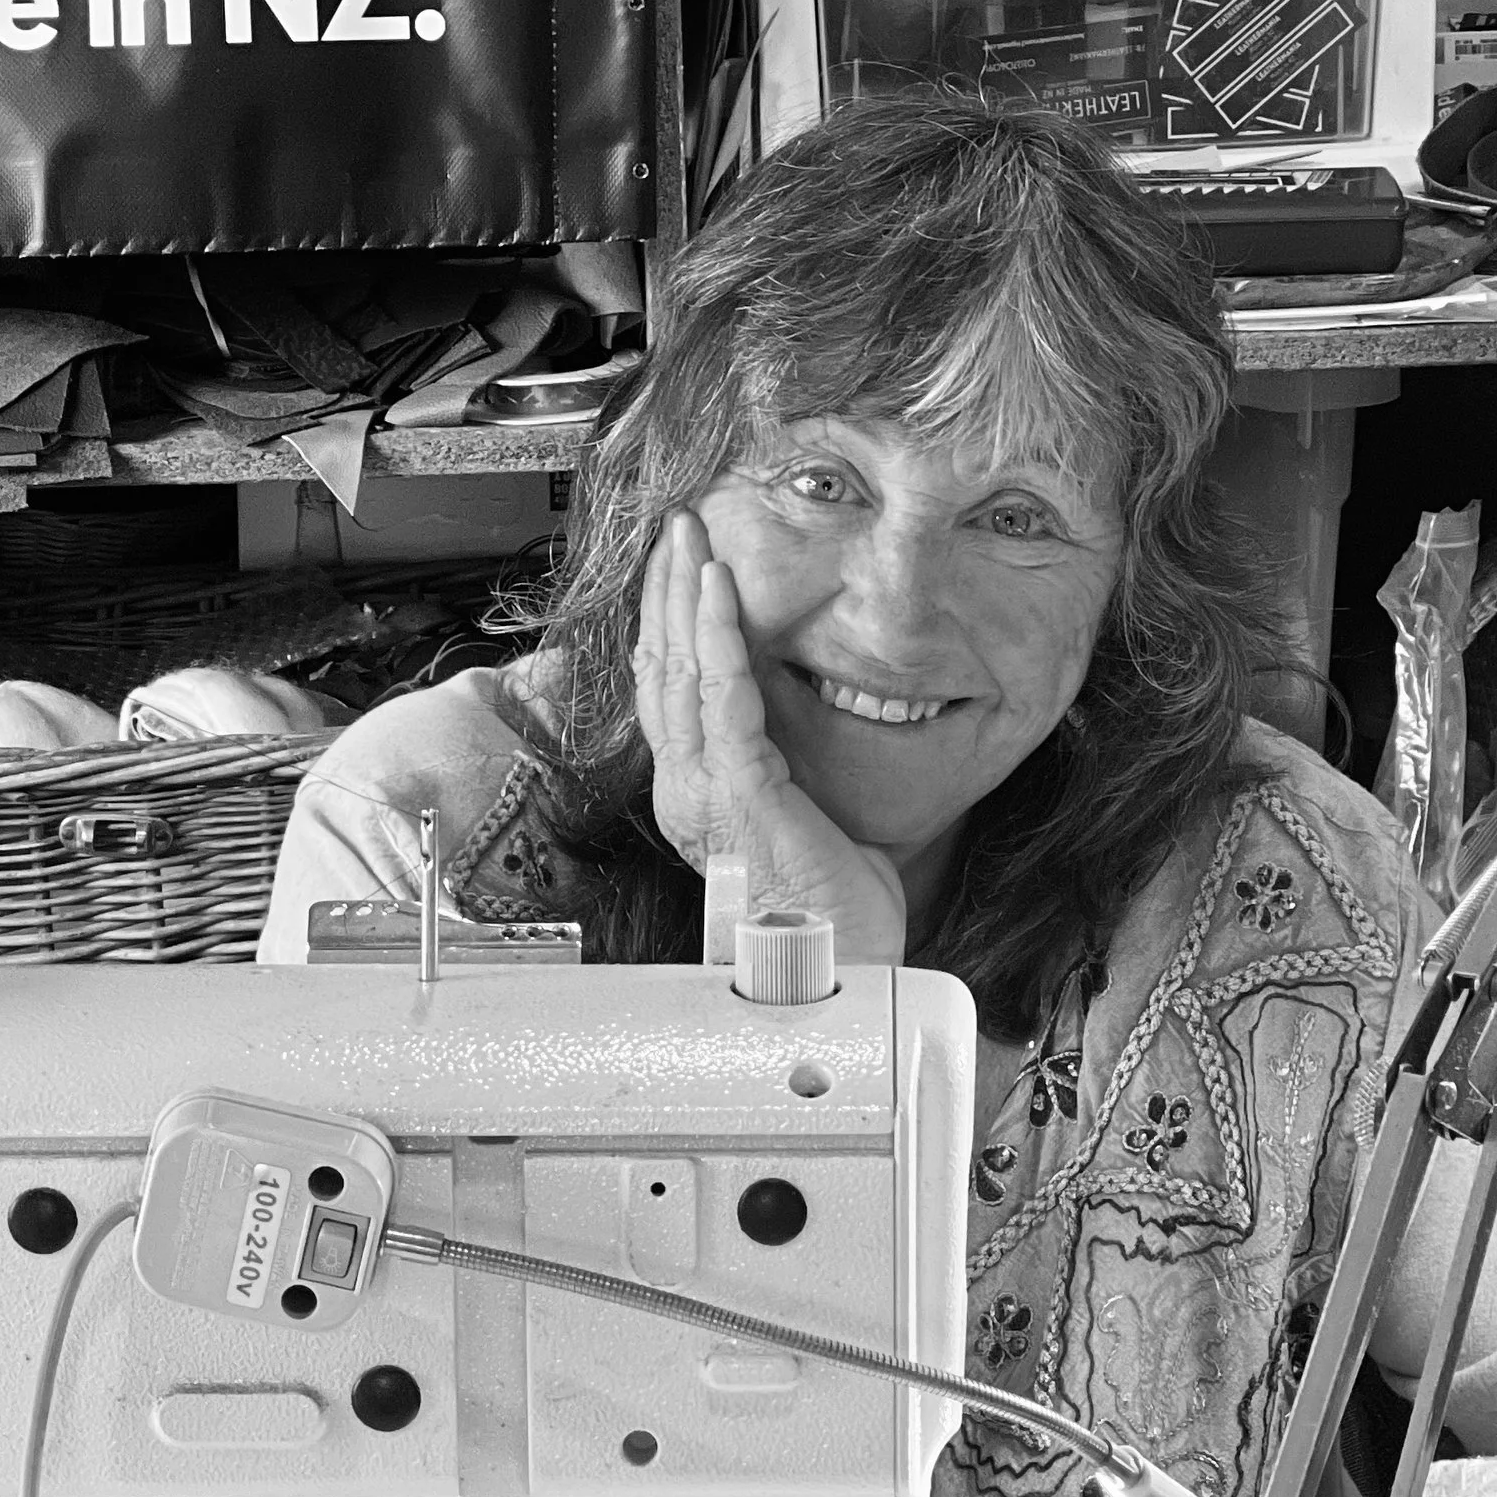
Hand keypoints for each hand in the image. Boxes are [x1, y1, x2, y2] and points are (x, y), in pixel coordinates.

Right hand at [633, 509, 905, 963]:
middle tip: (678, 528)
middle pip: (662, 670)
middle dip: (667, 591)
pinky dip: (720, 636)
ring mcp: (706, 792)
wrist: (834, 968)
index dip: (669, 625)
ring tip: (689, 537)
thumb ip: (784, 777)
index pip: (670, 694)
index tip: (679, 572)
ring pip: (681, 673)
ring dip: (685, 594)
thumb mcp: (802, 824)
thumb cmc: (828, 915)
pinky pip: (723, 698)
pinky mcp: (741, 790)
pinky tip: (719, 587)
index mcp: (695, 799)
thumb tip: (802, 737)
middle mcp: (687, 792)